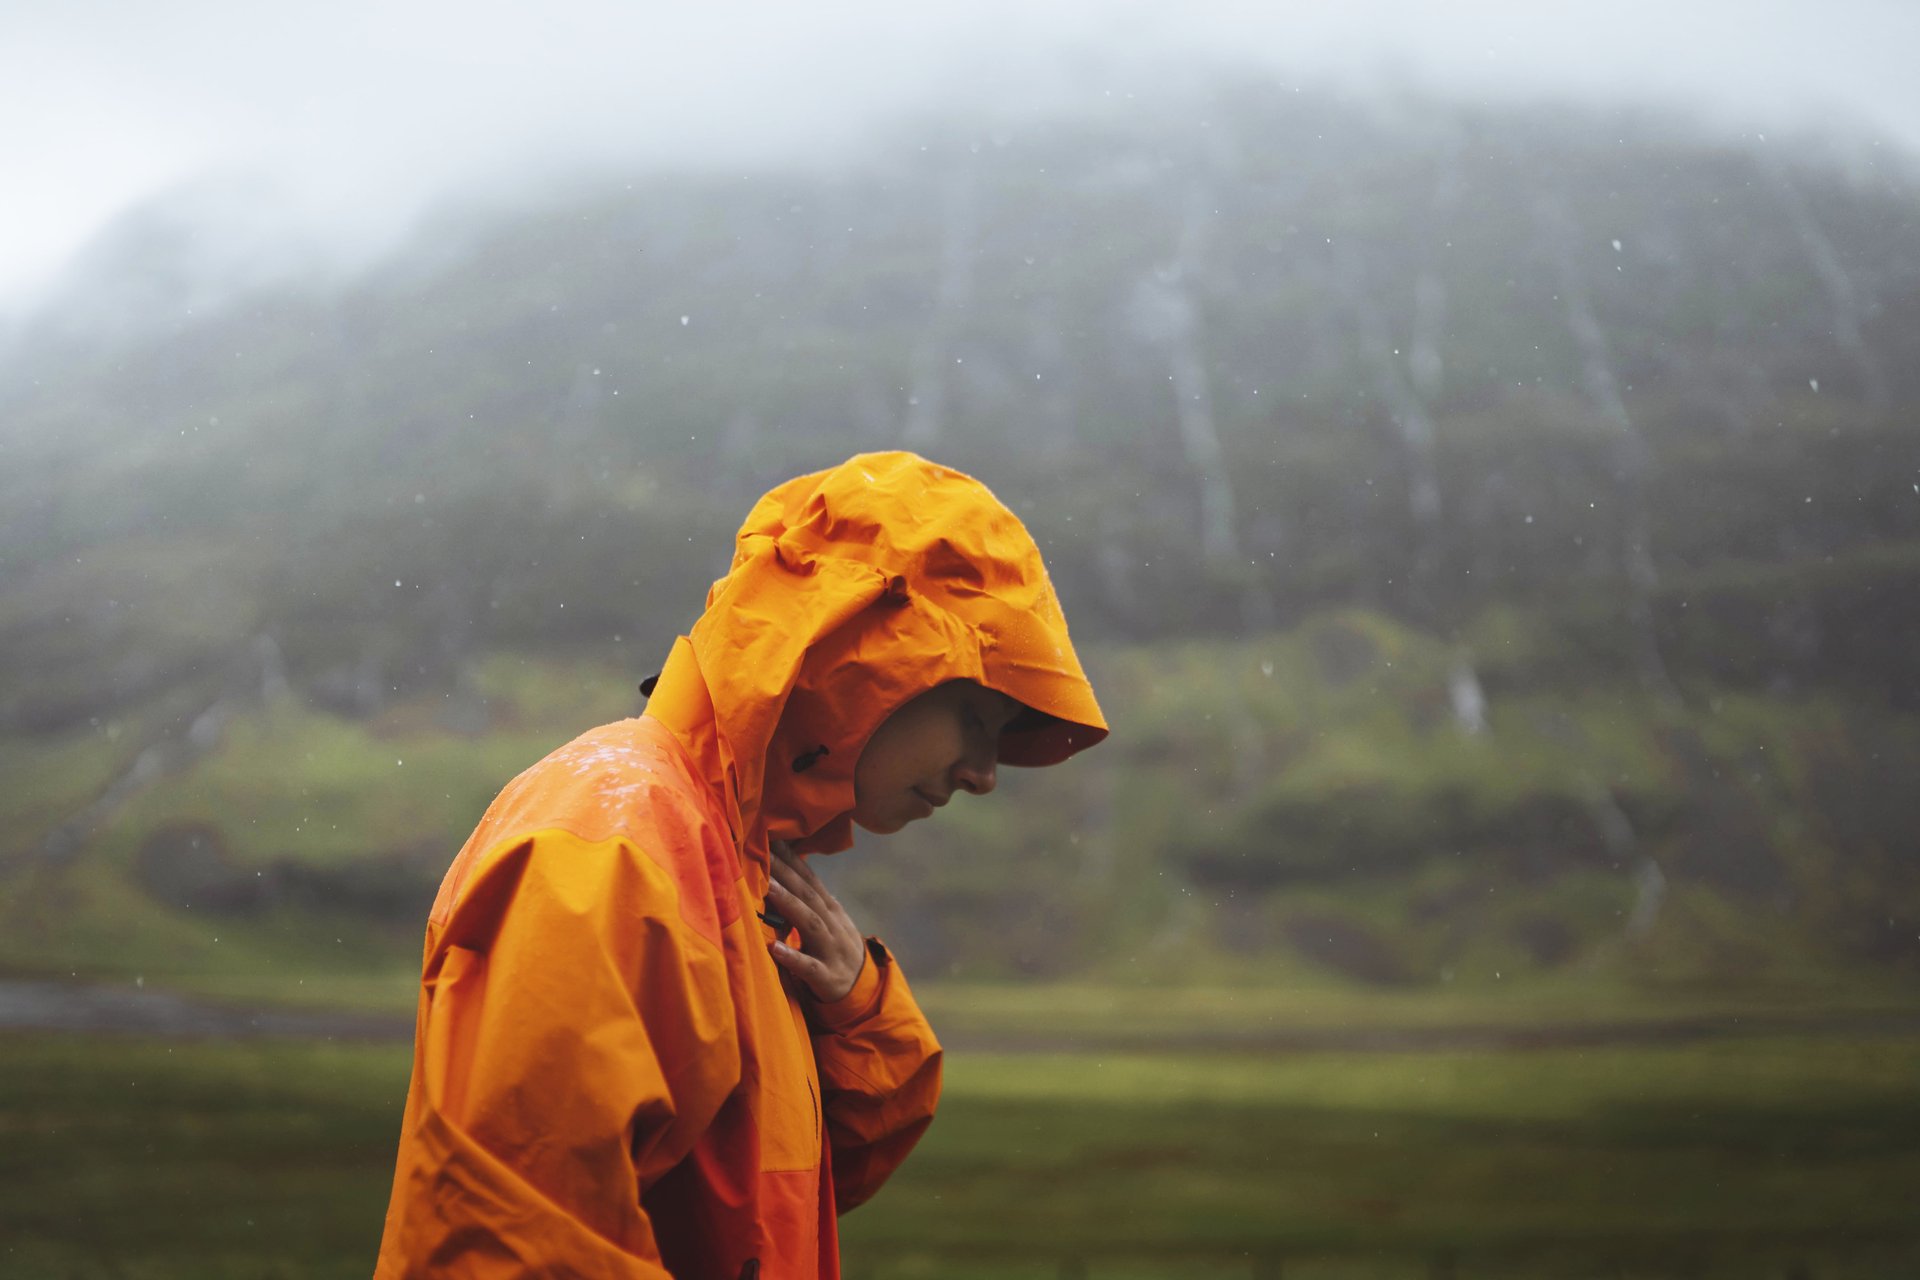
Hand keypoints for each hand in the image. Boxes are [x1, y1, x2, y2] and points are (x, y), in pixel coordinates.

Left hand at [765, 840, 866, 1003]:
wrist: (863, 990)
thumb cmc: (835, 950)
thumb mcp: (827, 920)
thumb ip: (809, 898)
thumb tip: (791, 868)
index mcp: (829, 910)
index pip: (809, 879)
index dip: (792, 858)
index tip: (772, 835)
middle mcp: (832, 924)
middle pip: (807, 894)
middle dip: (785, 872)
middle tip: (762, 850)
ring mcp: (831, 950)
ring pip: (809, 923)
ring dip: (789, 904)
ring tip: (769, 888)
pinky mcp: (827, 976)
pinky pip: (809, 967)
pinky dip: (793, 956)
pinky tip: (774, 949)